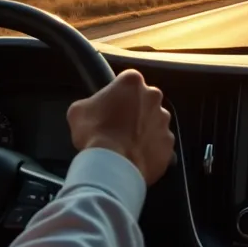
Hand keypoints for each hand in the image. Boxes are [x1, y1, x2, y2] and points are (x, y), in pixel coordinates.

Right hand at [66, 69, 174, 183]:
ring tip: (126, 143)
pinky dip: (150, 148)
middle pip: (143, 100)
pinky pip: (159, 142)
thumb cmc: (94, 133)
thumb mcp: (78, 111)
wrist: (113, 165)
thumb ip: (90, 103)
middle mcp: (153, 96)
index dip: (117, 94)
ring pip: (154, 121)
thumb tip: (92, 109)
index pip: (126, 81)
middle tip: (117, 125)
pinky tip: (135, 155)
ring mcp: (164, 120)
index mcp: (132, 82)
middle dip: (133, 110)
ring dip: (143, 129)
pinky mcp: (169, 142)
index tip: (110, 106)